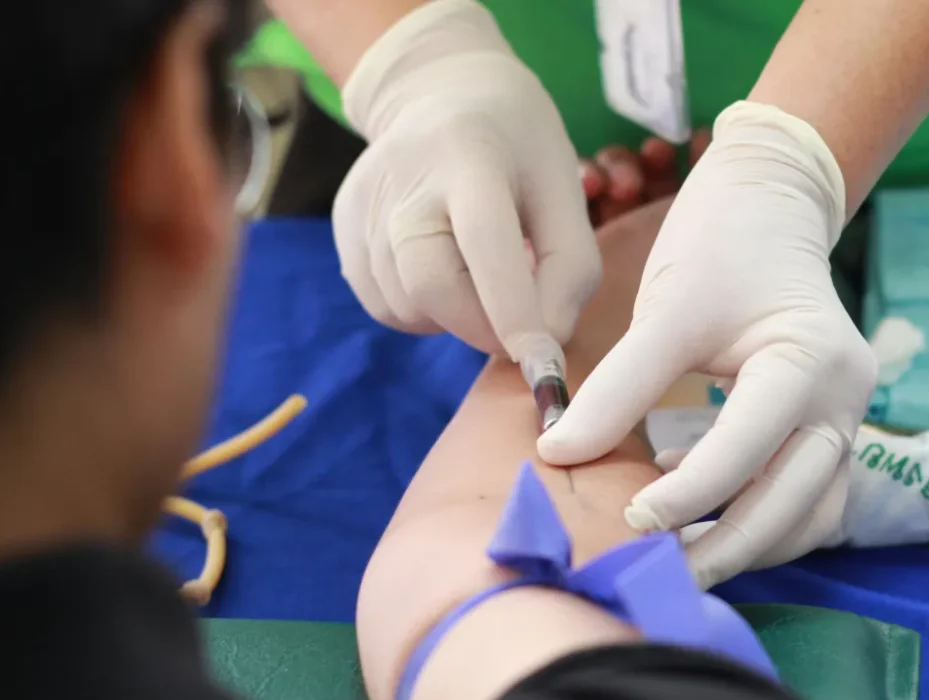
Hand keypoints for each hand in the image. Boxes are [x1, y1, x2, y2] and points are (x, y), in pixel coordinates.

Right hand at [333, 0, 599, 358]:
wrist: (441, 92)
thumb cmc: (518, 147)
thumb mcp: (564, 188)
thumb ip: (570, 267)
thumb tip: (547, 341)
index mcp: (469, 155)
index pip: (485, 242)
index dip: (514, 310)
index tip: (543, 362)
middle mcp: (404, 177)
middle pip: (429, 285)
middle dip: (481, 326)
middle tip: (517, 328)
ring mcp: (364, 204)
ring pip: (406, 305)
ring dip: (454, 317)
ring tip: (479, 274)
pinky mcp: (343, 228)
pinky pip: (385, 305)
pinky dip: (423, 311)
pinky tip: (445, 270)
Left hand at [540, 102, 878, 587]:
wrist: (771, 201)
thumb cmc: (720, 243)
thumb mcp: (668, 309)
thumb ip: (618, 386)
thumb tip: (558, 453)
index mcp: (812, 363)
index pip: (747, 450)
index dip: (686, 495)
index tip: (626, 518)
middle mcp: (845, 400)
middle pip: (794, 504)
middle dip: (726, 547)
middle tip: (656, 572)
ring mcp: (847, 417)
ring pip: (809, 514)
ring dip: (750, 545)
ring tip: (679, 561)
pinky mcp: (829, 427)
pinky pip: (806, 497)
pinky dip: (761, 520)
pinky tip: (702, 515)